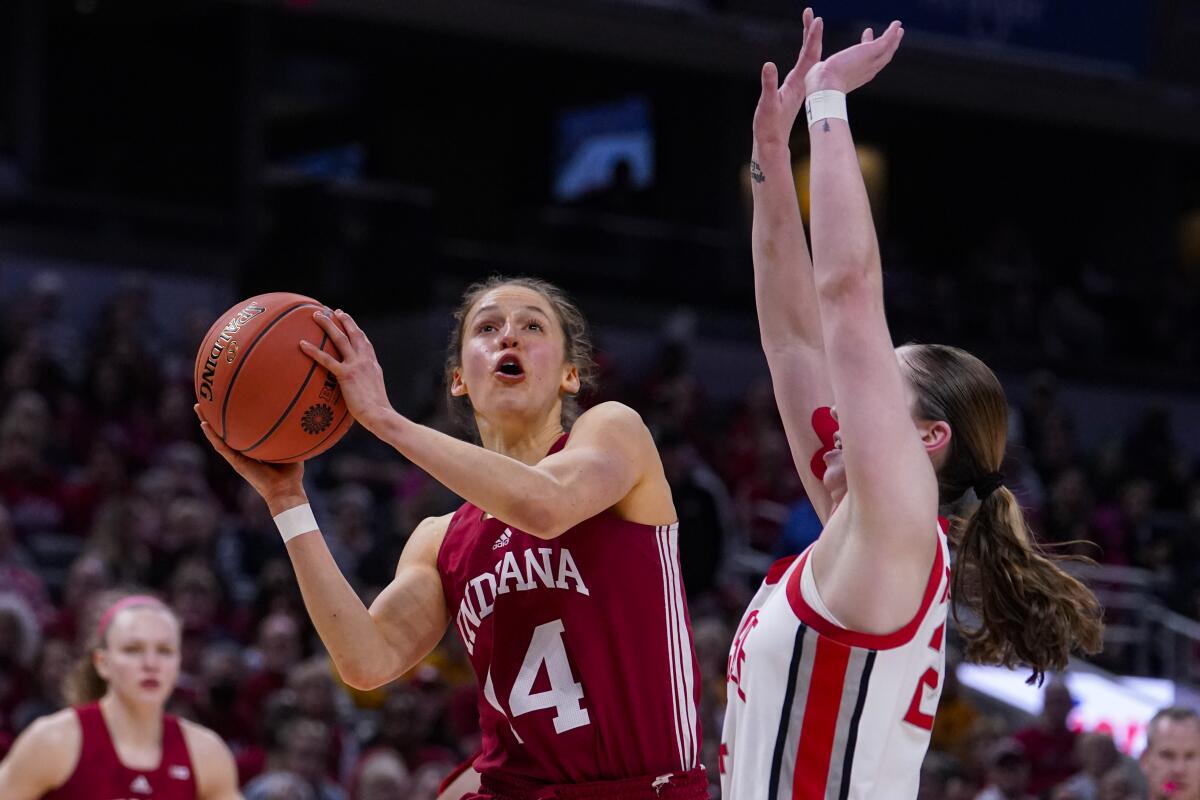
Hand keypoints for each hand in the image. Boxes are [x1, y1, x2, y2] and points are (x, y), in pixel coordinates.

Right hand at [195, 405, 305, 513]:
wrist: (285, 490)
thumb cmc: (291, 473)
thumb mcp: (292, 447)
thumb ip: (292, 433)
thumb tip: (300, 414)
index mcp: (253, 448)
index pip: (240, 430)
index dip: (233, 417)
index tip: (229, 401)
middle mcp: (242, 451)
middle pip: (225, 431)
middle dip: (216, 415)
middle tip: (207, 400)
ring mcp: (237, 457)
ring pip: (218, 437)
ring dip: (207, 422)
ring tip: (198, 407)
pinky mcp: (236, 462)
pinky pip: (221, 447)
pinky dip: (212, 436)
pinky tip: (204, 424)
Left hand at [301, 310, 393, 432]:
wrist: (379, 414)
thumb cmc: (377, 411)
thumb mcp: (374, 393)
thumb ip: (366, 387)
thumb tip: (357, 392)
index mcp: (373, 364)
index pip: (364, 342)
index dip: (355, 330)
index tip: (348, 320)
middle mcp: (366, 360)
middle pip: (354, 334)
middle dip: (344, 320)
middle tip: (334, 311)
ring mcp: (356, 365)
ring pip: (340, 339)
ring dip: (328, 325)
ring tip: (317, 315)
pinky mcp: (346, 375)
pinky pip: (326, 360)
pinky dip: (313, 351)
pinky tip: (302, 343)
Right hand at [754, 7, 823, 149]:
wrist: (773, 142)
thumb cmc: (769, 125)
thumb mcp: (766, 104)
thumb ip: (768, 84)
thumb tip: (768, 65)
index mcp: (797, 83)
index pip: (808, 56)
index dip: (812, 37)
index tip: (817, 20)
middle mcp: (801, 82)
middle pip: (811, 53)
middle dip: (811, 32)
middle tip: (812, 13)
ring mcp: (799, 86)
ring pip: (809, 58)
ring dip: (809, 40)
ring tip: (810, 23)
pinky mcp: (795, 89)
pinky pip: (804, 66)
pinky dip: (806, 53)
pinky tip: (807, 49)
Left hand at [804, 20, 903, 95]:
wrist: (825, 86)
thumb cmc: (819, 85)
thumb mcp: (825, 76)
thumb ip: (826, 72)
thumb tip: (818, 70)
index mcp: (856, 77)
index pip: (867, 63)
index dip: (869, 50)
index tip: (866, 36)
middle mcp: (867, 71)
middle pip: (883, 58)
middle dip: (888, 47)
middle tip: (893, 36)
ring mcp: (871, 62)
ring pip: (888, 50)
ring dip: (894, 38)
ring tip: (898, 28)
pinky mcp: (871, 52)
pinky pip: (886, 40)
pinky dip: (892, 32)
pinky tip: (896, 24)